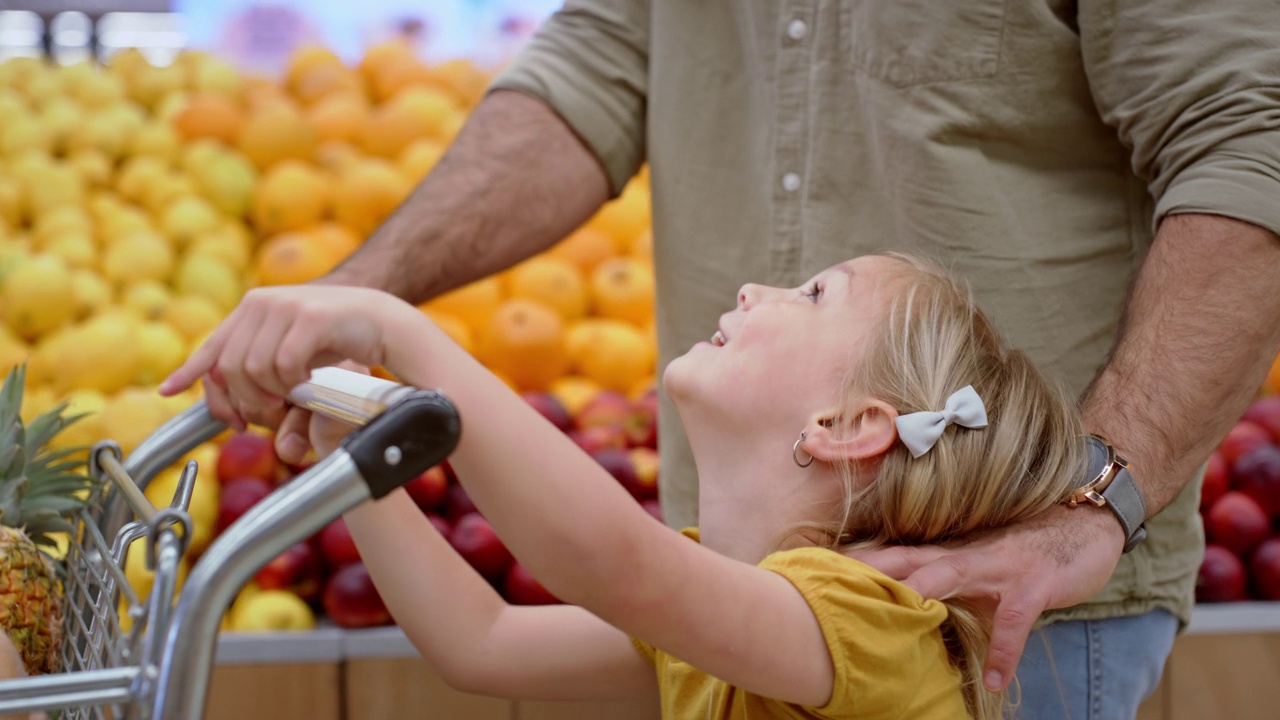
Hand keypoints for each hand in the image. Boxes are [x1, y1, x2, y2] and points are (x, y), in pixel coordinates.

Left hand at [159, 286, 411, 429]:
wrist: (382, 320)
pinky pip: (283, 365)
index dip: (188, 371)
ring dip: (273, 393)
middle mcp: (260, 303)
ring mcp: (284, 306)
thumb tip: (235, 411)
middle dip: (247, 399)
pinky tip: (310, 381)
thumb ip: (262, 376)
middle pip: (228, 368)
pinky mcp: (309, 317)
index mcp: (251, 309)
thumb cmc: (338, 342)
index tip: (169, 390)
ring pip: (252, 369)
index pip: (211, 345)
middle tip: (273, 412)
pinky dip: (294, 383)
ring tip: (295, 394)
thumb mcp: (292, 359)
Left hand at [847, 504, 1124, 692]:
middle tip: (834, 585)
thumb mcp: (979, 569)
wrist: (1085, 524)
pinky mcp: (1031, 585)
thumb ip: (944, 587)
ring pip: (951, 575)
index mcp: (947, 552)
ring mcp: (997, 566)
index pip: (893, 553)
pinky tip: (994, 680)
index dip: (856, 560)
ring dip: (923, 594)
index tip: (814, 568)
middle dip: (872, 570)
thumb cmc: (1024, 552)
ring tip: (897, 617)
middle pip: (908, 558)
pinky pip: (1013, 621)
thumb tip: (906, 614)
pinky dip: (1004, 652)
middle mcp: (964, 554)